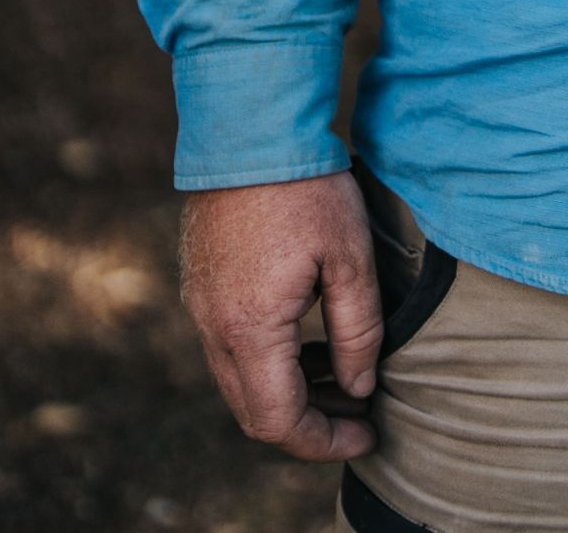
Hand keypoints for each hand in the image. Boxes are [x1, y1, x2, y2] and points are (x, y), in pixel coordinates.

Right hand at [179, 170, 382, 462]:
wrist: (250, 126)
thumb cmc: (307, 187)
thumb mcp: (351, 257)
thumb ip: (358, 330)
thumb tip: (360, 386)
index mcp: (250, 328)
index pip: (279, 421)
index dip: (323, 441)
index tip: (367, 433)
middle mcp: (214, 327)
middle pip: (253, 412)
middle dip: (309, 425)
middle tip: (359, 412)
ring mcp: (200, 307)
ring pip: (238, 382)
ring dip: (287, 393)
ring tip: (341, 376)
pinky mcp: (200, 285)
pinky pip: (228, 347)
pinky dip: (267, 362)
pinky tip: (306, 341)